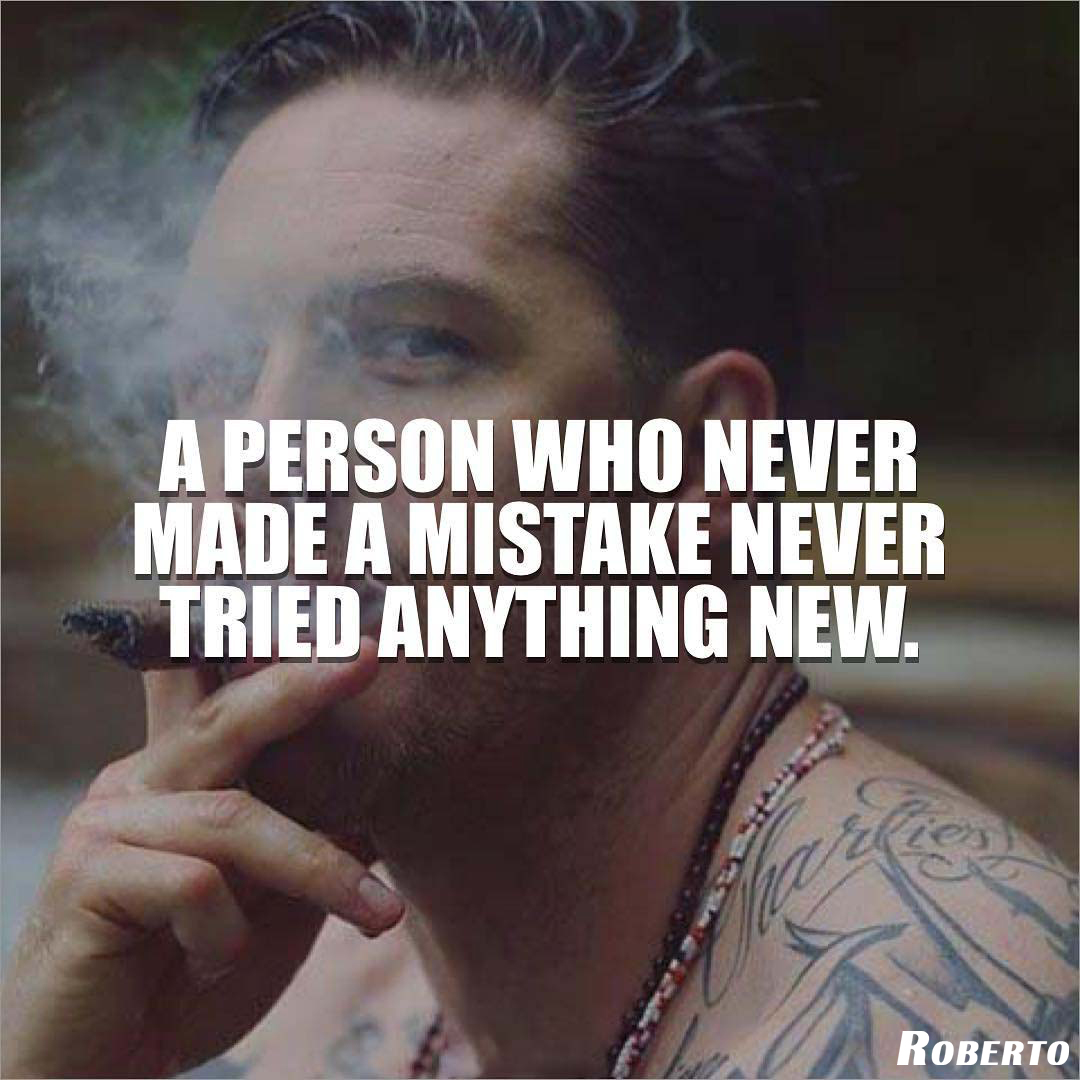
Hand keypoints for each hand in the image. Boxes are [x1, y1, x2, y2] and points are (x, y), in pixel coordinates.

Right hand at [0, 639, 401, 1078]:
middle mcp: (140, 779)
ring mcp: (108, 823)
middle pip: (229, 715)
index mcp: (180, 776)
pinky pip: (194, 882)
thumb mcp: (271, 904)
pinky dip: (228, 932)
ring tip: (377, 914)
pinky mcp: (87, 877)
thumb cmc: (186, 976)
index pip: (222, 690)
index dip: (273, 647)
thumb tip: (381, 800)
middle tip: (369, 655)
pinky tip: (216, 962)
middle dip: (303, 681)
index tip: (345, 621)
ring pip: (236, 816)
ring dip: (319, 868)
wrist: (98, 1070)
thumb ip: (306, 842)